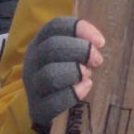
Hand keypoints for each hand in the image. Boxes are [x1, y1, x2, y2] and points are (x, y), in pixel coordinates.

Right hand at [22, 14, 100, 132]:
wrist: (43, 104)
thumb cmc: (63, 72)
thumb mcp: (68, 53)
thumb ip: (81, 45)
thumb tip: (97, 44)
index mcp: (40, 42)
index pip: (55, 26)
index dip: (80, 29)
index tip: (101, 42)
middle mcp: (33, 61)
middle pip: (52, 47)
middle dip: (81, 51)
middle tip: (97, 61)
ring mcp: (33, 85)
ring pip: (50, 74)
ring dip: (75, 72)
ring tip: (87, 76)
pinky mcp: (38, 107)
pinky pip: (53, 102)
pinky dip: (73, 94)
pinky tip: (84, 88)